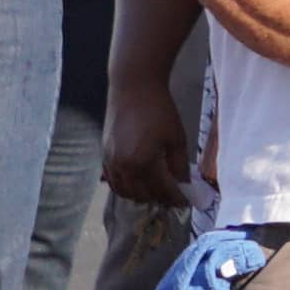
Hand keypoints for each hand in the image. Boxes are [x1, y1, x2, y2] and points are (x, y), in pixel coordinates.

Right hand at [97, 74, 197, 207]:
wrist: (132, 87)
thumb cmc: (159, 110)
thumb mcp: (176, 138)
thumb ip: (180, 164)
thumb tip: (183, 183)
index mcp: (143, 163)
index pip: (161, 191)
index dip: (175, 198)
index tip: (185, 201)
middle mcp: (123, 167)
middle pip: (141, 195)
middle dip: (158, 199)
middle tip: (172, 197)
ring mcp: (110, 161)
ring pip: (124, 191)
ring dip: (140, 195)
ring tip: (155, 192)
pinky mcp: (104, 153)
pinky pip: (112, 180)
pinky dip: (124, 187)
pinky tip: (136, 184)